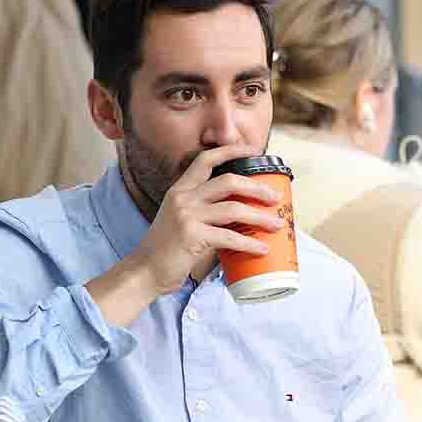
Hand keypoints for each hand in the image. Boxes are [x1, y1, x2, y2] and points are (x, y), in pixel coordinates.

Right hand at [131, 144, 281, 295]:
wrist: (144, 272)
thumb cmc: (168, 249)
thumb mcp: (182, 220)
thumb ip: (206, 211)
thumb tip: (243, 212)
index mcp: (180, 190)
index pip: (206, 160)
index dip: (231, 151)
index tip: (253, 150)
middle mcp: (183, 198)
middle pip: (228, 181)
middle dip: (256, 187)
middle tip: (275, 197)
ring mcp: (186, 216)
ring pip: (234, 209)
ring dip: (260, 217)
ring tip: (277, 225)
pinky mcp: (192, 236)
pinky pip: (230, 237)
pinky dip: (250, 243)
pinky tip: (262, 248)